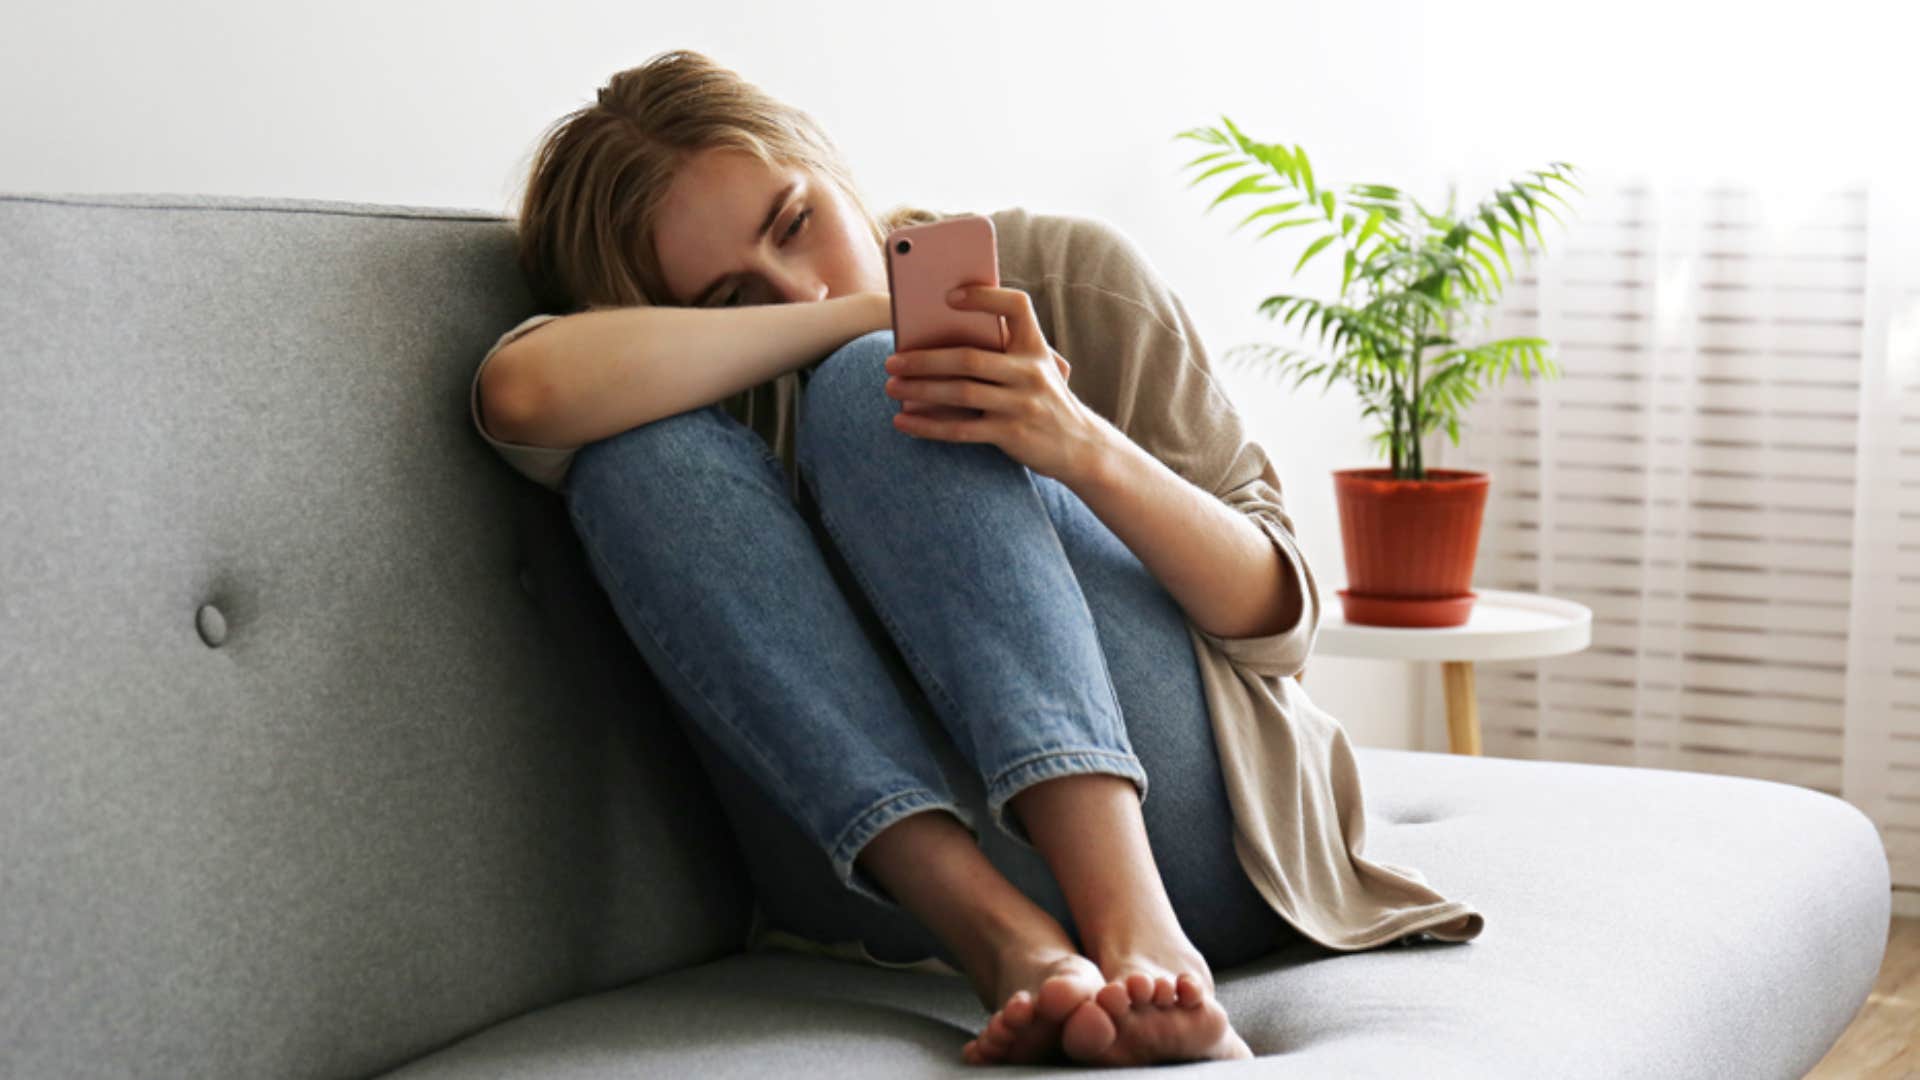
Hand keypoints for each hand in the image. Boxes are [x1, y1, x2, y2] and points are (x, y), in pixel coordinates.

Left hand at [882, 285, 1109, 484]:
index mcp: (1035, 347)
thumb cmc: (1044, 400)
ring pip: (960, 392)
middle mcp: (1031, 372)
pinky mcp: (1011, 434)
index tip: (949, 296)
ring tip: (891, 387)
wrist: (1081, 447)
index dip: (984, 296)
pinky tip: (903, 422)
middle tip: (891, 361)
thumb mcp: (1035, 369)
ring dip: (919, 390)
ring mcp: (1022, 404)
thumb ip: (1003, 353)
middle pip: (969, 357)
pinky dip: (927, 426)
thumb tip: (937, 342)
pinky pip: (960, 429)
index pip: (1015, 306)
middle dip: (924, 359)